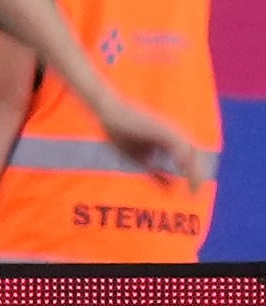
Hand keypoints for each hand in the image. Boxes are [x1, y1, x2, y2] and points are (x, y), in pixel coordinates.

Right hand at [91, 86, 208, 184]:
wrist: (107, 113)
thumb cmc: (120, 133)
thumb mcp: (138, 159)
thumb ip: (155, 173)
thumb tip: (172, 190)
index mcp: (170, 142)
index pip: (191, 159)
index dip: (194, 175)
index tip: (193, 193)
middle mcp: (174, 135)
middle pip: (195, 155)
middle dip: (198, 174)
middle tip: (195, 192)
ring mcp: (169, 130)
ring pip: (190, 150)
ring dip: (193, 168)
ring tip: (193, 185)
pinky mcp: (162, 128)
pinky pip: (178, 144)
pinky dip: (182, 157)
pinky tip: (181, 168)